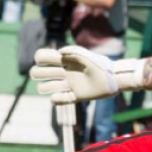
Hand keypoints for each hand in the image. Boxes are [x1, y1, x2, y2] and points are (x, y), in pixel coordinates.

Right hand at [30, 46, 144, 103]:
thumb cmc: (101, 65)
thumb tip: (59, 53)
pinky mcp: (76, 96)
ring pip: (48, 87)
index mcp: (66, 60)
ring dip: (44, 87)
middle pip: (41, 72)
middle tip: (44, 75)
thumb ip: (73, 52)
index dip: (39, 58)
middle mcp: (65, 72)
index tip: (41, 60)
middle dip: (37, 73)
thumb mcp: (87, 56)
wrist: (114, 79)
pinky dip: (56, 99)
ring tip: (54, 87)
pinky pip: (60, 100)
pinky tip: (57, 97)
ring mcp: (70, 85)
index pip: (45, 57)